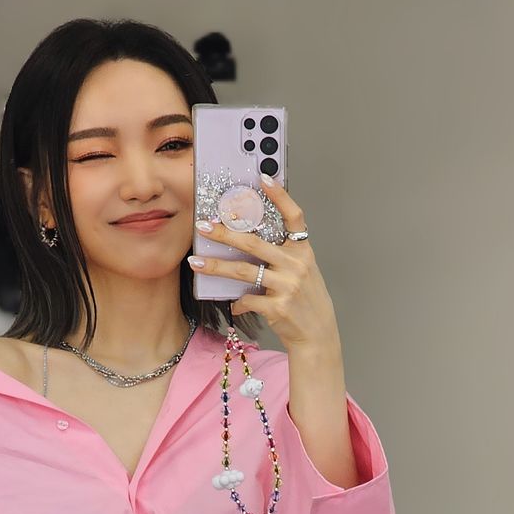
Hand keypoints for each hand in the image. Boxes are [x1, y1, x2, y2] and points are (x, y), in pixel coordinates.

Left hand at [189, 177, 339, 354]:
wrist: (318, 335)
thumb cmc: (305, 300)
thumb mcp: (301, 272)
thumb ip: (281, 255)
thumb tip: (244, 240)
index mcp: (302, 251)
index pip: (294, 216)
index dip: (280, 196)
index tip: (263, 177)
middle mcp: (296, 265)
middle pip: (254, 243)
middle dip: (224, 233)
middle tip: (202, 226)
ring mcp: (287, 286)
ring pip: (243, 271)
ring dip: (215, 266)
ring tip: (195, 262)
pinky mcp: (278, 308)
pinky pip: (248, 299)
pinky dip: (237, 301)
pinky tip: (233, 303)